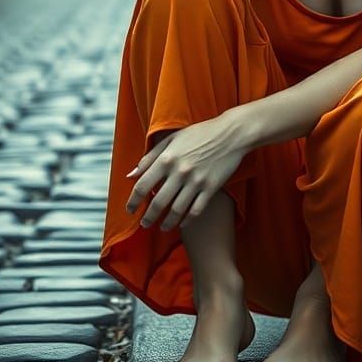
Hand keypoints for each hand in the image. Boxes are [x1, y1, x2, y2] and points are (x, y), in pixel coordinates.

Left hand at [125, 113, 247, 231]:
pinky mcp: (211, 188)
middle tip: (145, 224)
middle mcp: (179, 172)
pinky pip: (196, 210)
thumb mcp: (171, 139)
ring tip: (162, 227)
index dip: (133, 201)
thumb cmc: (200, 133)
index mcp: (167, 158)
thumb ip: (149, 157)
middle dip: (148, 218)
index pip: (142, 186)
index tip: (130, 210)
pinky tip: (182, 223)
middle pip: (158, 203)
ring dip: (166, 222)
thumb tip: (131, 175)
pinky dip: (187, 220)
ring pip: (176, 210)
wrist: (231, 133)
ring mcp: (196, 181)